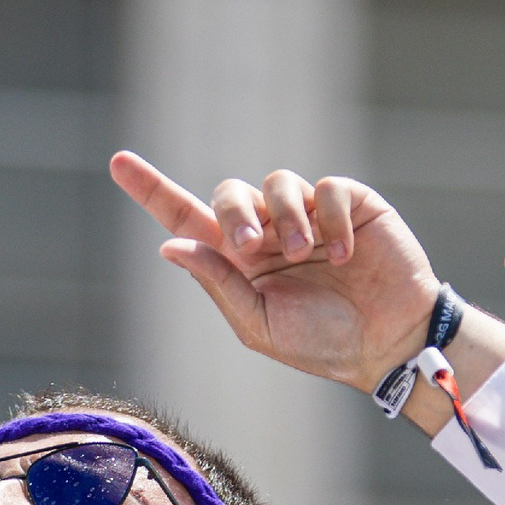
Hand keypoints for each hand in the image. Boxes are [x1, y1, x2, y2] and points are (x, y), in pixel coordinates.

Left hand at [112, 153, 439, 391]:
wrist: (387, 343)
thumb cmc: (321, 342)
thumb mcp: (259, 324)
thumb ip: (218, 283)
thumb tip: (171, 246)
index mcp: (237, 261)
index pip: (186, 217)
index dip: (151, 189)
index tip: (117, 162)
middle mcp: (267, 231)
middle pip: (229, 193)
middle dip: (233, 213)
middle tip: (249, 245)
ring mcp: (308, 214)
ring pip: (277, 183)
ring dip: (285, 217)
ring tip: (303, 252)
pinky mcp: (351, 204)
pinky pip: (328, 188)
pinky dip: (331, 218)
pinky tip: (345, 254)